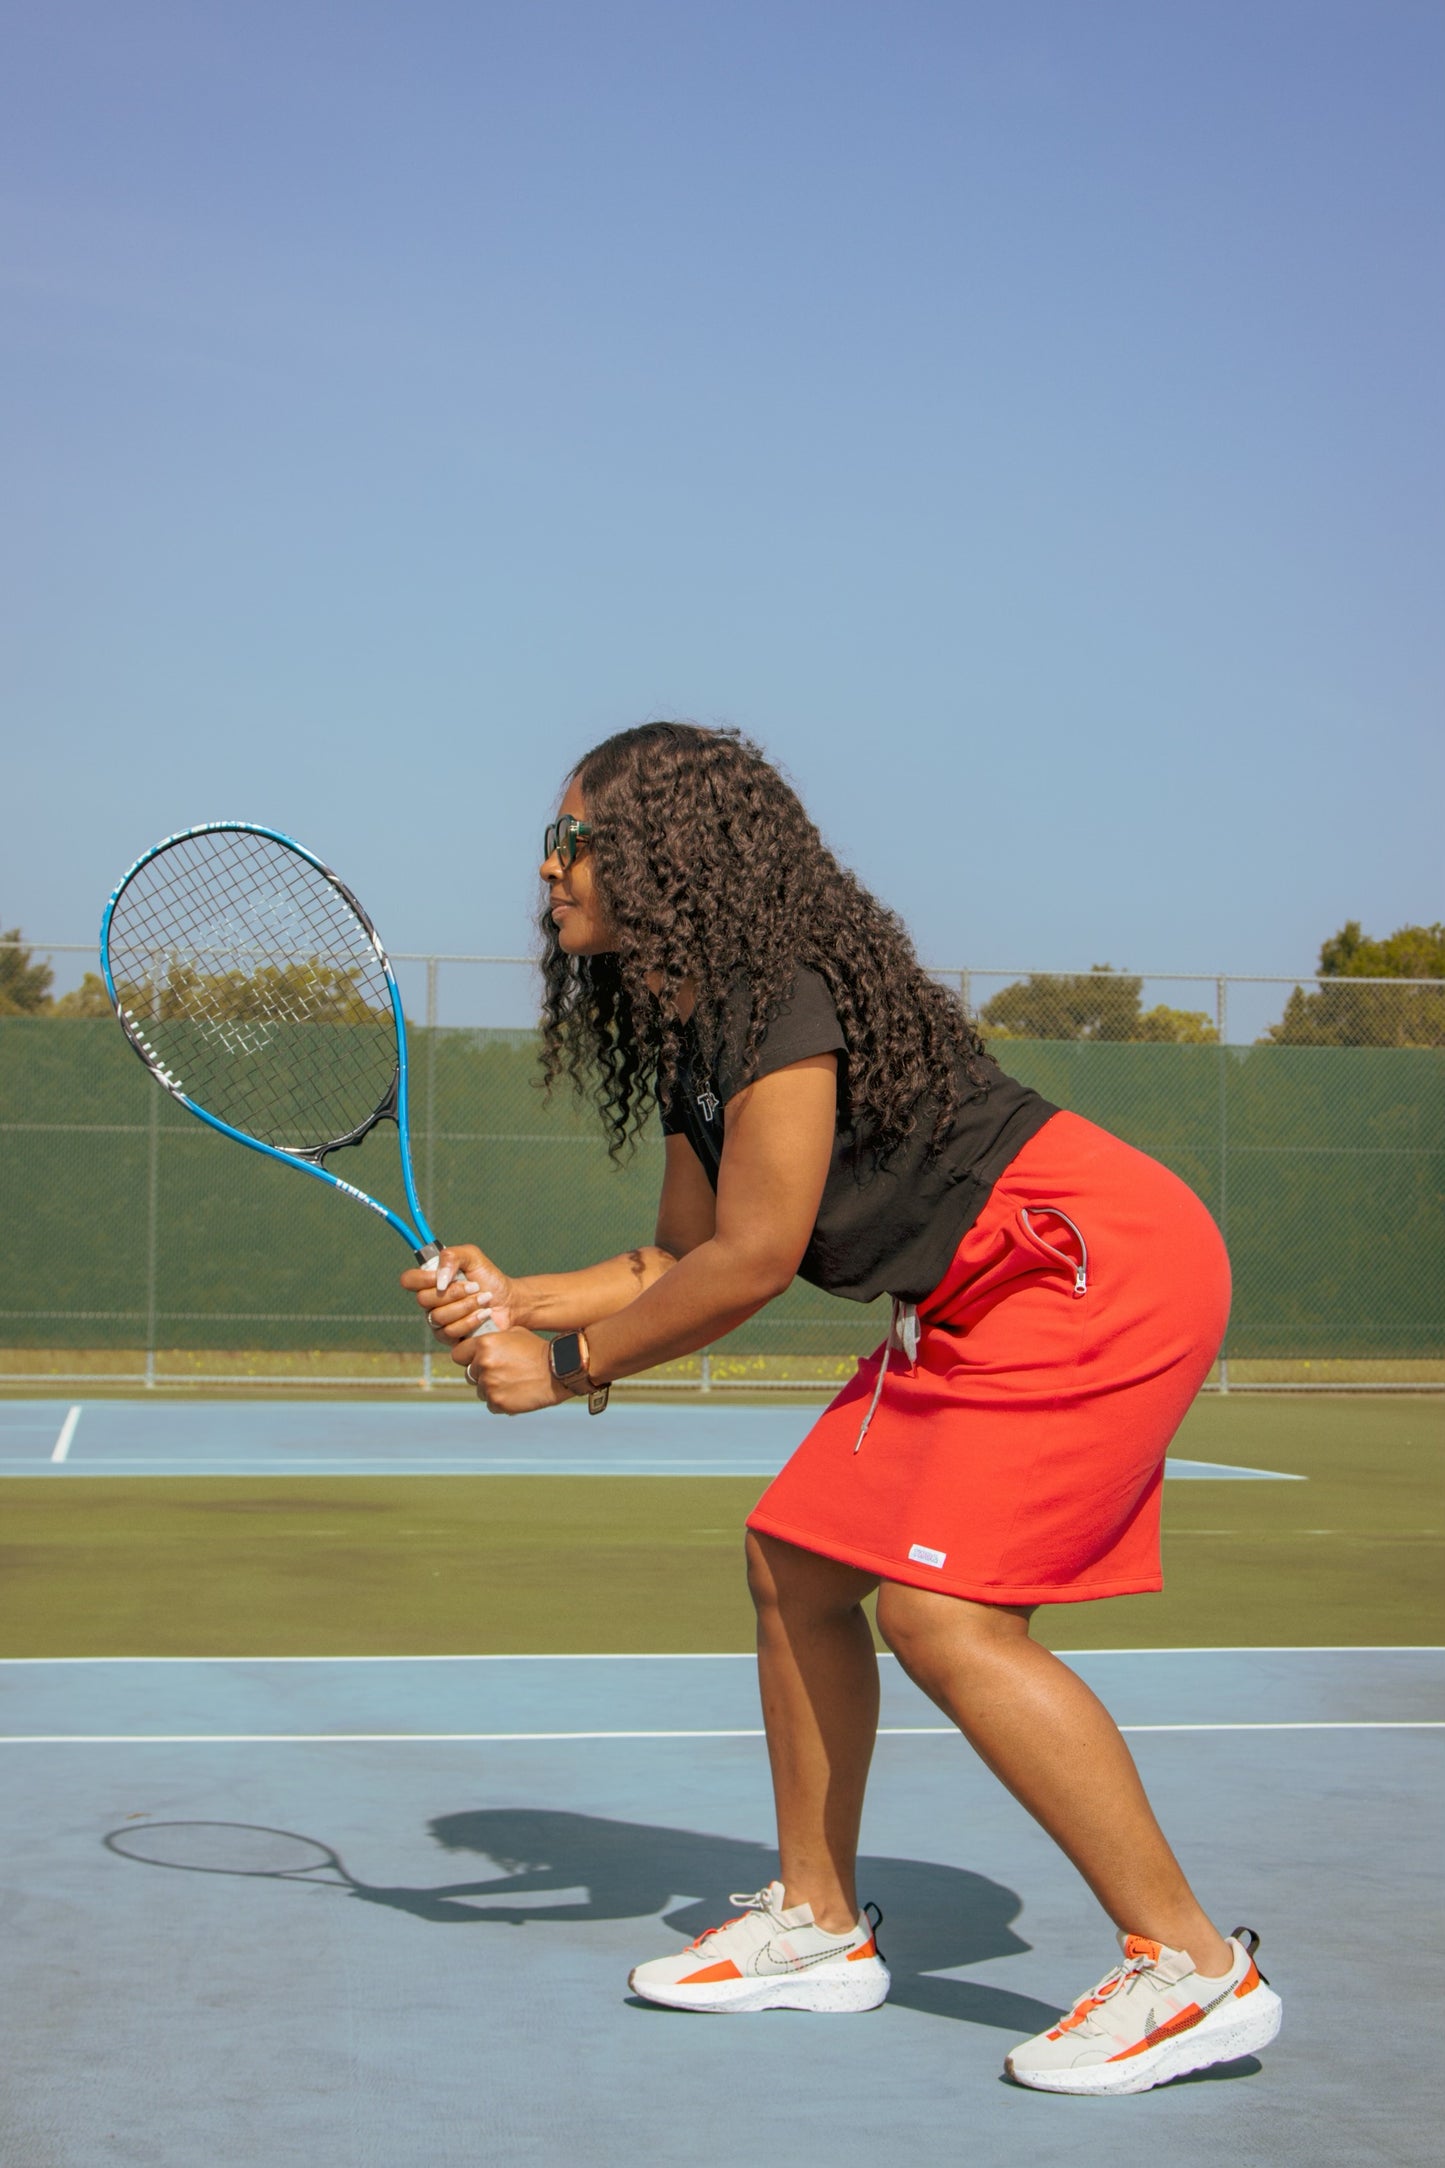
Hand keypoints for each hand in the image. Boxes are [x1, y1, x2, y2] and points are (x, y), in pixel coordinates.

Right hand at [401, 1244, 520, 1343]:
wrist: (509, 1302)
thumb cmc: (489, 1278)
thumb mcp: (472, 1256)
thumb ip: (452, 1256)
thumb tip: (439, 1280)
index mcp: (430, 1281)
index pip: (408, 1280)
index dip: (423, 1279)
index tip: (446, 1277)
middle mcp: (430, 1302)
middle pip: (423, 1300)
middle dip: (454, 1292)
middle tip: (475, 1286)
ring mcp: (437, 1321)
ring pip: (438, 1317)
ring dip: (465, 1306)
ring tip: (484, 1299)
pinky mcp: (448, 1337)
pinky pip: (449, 1332)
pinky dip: (470, 1321)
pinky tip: (483, 1314)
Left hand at [455, 1325, 567, 1414]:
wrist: (558, 1370)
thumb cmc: (537, 1349)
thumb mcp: (514, 1333)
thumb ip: (492, 1340)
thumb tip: (478, 1346)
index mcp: (484, 1344)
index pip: (458, 1355)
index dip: (467, 1358)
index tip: (476, 1360)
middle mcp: (483, 1364)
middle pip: (470, 1374)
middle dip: (482, 1374)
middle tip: (503, 1373)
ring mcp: (489, 1385)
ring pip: (480, 1391)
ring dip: (492, 1389)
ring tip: (513, 1383)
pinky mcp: (497, 1402)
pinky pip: (491, 1405)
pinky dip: (501, 1402)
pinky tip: (516, 1394)